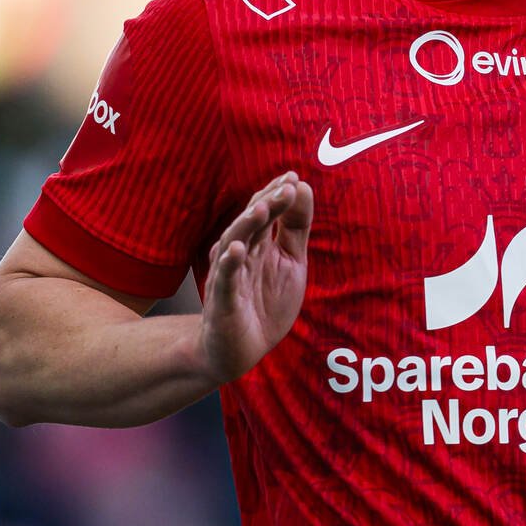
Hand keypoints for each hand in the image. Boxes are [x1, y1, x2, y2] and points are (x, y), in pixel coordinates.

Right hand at [199, 171, 313, 383]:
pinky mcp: (222, 302)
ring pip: (233, 244)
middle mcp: (240, 255)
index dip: (276, 194)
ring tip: (262, 208)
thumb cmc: (264, 302)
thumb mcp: (290, 261)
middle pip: (250, 223)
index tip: (293, 176)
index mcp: (257, 244)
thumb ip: (296, 227)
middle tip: (286, 186)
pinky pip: (223, 280)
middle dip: (267, 203)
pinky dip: (229, 264)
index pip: (263, 211)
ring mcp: (229, 277)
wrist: (241, 349)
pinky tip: (237, 250)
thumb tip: (302, 186)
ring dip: (246, 225)